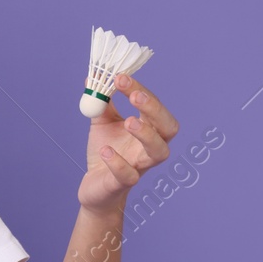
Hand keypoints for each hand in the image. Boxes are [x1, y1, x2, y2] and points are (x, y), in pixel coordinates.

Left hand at [78, 72, 178, 215]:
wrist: (95, 185)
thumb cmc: (106, 151)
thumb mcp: (103, 123)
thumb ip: (103, 102)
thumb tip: (94, 76)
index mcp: (149, 129)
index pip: (153, 106)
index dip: (141, 90)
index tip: (120, 77)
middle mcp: (150, 147)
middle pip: (168, 128)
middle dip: (154, 110)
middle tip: (135, 96)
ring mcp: (140, 166)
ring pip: (158, 152)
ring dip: (146, 134)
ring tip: (129, 122)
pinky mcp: (123, 184)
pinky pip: (128, 175)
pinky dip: (118, 162)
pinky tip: (105, 150)